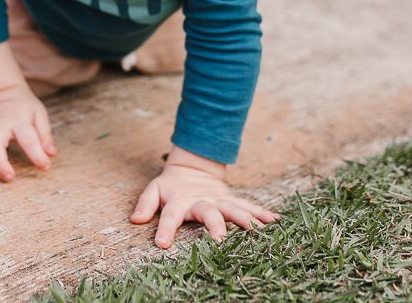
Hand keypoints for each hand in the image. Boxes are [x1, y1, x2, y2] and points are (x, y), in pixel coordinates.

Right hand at [0, 83, 55, 180]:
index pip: (29, 137)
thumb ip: (45, 134)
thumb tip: (51, 153)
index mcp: (19, 120)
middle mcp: (0, 123)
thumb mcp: (39, 114)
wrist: (3, 90)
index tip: (45, 167)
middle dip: (0, 161)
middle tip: (9, 177)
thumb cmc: (24, 107)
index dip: (37, 153)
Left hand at [129, 146, 279, 248]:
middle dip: (215, 226)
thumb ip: (145, 204)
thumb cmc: (171, 186)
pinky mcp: (231, 200)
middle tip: (220, 241)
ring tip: (258, 231)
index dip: (166, 229)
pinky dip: (262, 213)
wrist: (192, 167)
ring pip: (234, 209)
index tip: (163, 244)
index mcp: (180, 200)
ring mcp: (219, 200)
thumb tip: (135, 219)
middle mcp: (202, 201)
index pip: (171, 215)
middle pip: (209, 213)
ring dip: (246, 219)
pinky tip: (276, 222)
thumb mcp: (154, 190)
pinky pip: (249, 206)